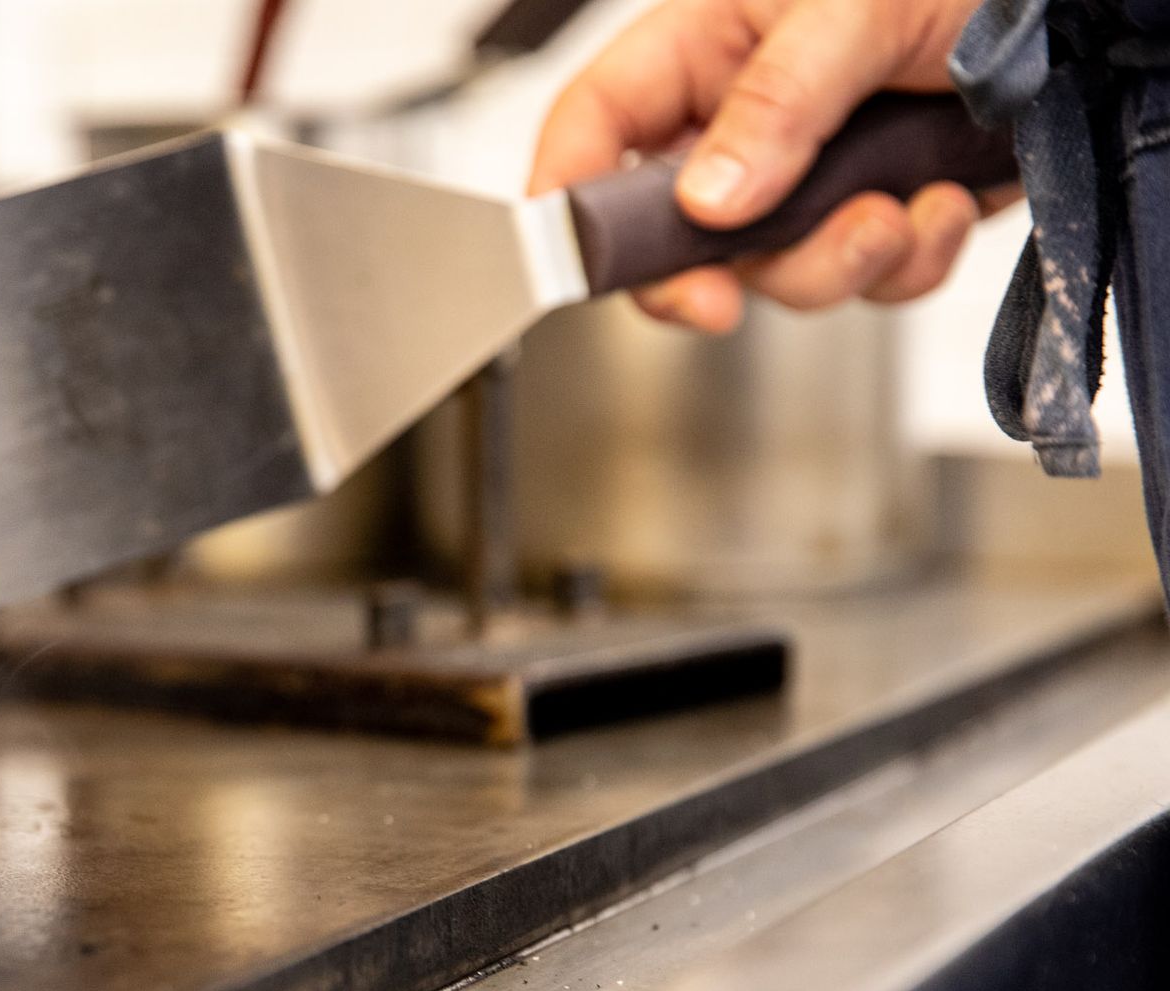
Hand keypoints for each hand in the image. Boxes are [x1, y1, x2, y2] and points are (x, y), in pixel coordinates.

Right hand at [528, 0, 1007, 331]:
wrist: (1090, 16)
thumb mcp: (856, 9)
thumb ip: (775, 103)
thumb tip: (708, 198)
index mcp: (706, 47)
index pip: (595, 127)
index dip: (566, 199)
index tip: (574, 265)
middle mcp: (744, 121)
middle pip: (673, 235)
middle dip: (714, 273)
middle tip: (725, 295)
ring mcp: (808, 177)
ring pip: (774, 273)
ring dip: (837, 263)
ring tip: (896, 212)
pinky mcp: (876, 215)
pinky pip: (863, 281)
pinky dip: (907, 261)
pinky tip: (942, 204)